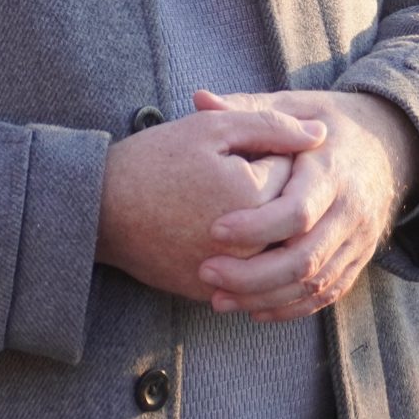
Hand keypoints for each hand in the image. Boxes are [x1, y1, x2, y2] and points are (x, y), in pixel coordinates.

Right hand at [94, 103, 323, 302]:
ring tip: (226, 204)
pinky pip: (246, 278)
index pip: (292, 172)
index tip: (238, 150)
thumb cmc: (151, 162)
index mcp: (255, 197)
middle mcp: (251, 244)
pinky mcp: (210, 291)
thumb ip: (270, 126)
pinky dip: (244, 258)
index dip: (268, 153)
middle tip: (229, 175)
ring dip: (263, 229)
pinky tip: (219, 235)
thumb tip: (321, 136)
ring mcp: (232, 274)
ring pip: (270, 250)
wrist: (97, 210)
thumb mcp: (210, 129)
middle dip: (270, 193)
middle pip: (287, 216)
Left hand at [193, 89, 418, 321]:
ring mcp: (358, 240)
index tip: (214, 230)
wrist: (388, 143)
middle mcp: (350, 211)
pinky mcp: (357, 260)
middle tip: (205, 273)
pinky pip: (327, 294)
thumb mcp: (293, 104)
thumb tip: (199, 98)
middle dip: (253, 274)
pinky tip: (253, 310)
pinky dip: (291, 308)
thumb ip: (247, 108)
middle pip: (305, 258)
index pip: (298, 211)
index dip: (255, 226)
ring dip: (265, 297)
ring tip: (217, 299)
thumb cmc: (325, 121)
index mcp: (331, 171)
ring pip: (315, 283)